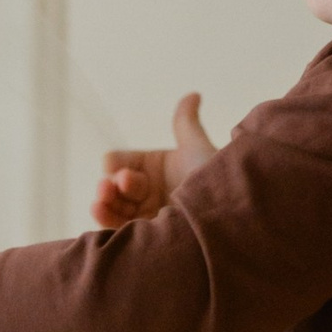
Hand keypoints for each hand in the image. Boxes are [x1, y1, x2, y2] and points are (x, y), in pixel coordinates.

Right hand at [91, 92, 218, 230]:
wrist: (231, 216)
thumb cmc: (216, 180)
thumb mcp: (198, 150)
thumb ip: (186, 124)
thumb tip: (194, 94)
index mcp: (150, 168)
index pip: (119, 162)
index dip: (118, 166)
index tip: (126, 173)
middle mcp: (144, 192)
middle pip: (113, 186)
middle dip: (110, 186)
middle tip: (115, 186)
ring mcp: (143, 214)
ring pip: (111, 208)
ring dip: (102, 203)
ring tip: (99, 202)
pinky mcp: (146, 237)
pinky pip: (118, 230)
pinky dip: (105, 222)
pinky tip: (101, 215)